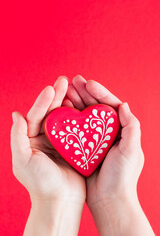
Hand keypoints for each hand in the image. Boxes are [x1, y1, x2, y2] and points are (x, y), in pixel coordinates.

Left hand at [11, 76, 85, 235]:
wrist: (60, 202)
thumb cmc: (40, 184)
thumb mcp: (22, 160)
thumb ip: (17, 136)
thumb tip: (16, 114)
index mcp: (30, 140)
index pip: (35, 116)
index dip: (42, 102)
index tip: (51, 88)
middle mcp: (43, 138)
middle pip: (49, 113)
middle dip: (56, 96)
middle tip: (63, 81)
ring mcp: (59, 141)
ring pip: (62, 118)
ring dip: (67, 102)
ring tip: (72, 87)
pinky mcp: (72, 146)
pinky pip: (74, 128)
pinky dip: (77, 116)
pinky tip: (82, 105)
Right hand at [63, 75, 154, 235]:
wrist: (109, 200)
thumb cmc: (123, 177)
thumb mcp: (132, 151)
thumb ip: (131, 127)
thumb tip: (124, 104)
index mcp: (121, 130)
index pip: (110, 105)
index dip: (100, 92)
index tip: (88, 83)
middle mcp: (107, 132)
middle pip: (95, 107)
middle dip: (85, 93)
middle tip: (72, 81)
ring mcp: (94, 139)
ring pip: (84, 116)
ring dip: (76, 102)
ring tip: (65, 91)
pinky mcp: (84, 147)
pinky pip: (76, 129)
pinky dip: (70, 119)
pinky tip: (62, 110)